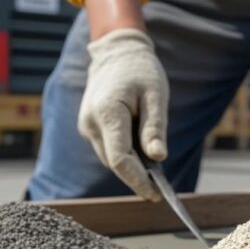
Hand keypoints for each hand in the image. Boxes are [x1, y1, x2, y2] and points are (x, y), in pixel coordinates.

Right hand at [78, 28, 167, 200]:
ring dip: (132, 167)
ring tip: (156, 171)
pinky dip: (126, 155)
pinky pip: (109, 148)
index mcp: (107, 113)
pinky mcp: (90, 126)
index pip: (120, 159)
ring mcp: (87, 125)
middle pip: (114, 162)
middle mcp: (91, 123)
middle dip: (137, 177)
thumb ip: (154, 127)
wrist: (117, 53)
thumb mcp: (155, 95)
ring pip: (110, 157)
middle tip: (162, 189)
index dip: (138, 180)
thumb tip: (159, 158)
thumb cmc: (141, 72)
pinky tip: (143, 154)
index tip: (155, 195)